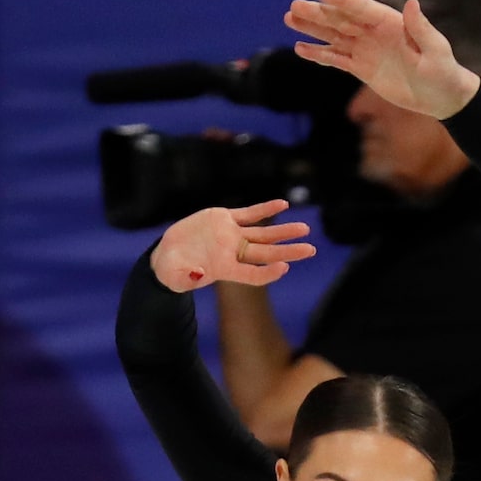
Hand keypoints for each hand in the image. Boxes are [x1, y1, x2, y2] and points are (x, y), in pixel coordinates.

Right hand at [151, 201, 314, 292]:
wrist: (169, 254)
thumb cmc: (173, 270)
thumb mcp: (175, 275)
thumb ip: (185, 276)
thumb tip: (197, 274)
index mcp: (224, 268)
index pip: (251, 274)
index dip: (267, 273)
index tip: (283, 268)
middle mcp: (233, 252)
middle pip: (265, 252)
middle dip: (288, 251)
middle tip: (311, 250)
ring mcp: (231, 235)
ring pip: (262, 233)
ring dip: (284, 231)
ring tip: (305, 229)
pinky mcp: (226, 219)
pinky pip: (250, 214)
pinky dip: (266, 209)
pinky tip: (284, 204)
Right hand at [285, 0, 480, 120]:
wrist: (442, 98)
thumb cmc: (444, 72)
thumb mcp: (435, 51)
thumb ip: (421, 29)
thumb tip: (412, 4)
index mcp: (391, 24)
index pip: (362, 9)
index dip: (342, 0)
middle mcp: (375, 33)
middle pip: (341, 20)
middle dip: (318, 14)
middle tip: (294, 7)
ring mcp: (366, 50)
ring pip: (334, 36)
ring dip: (312, 29)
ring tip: (289, 20)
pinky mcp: (362, 69)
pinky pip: (337, 59)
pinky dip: (319, 55)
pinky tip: (301, 49)